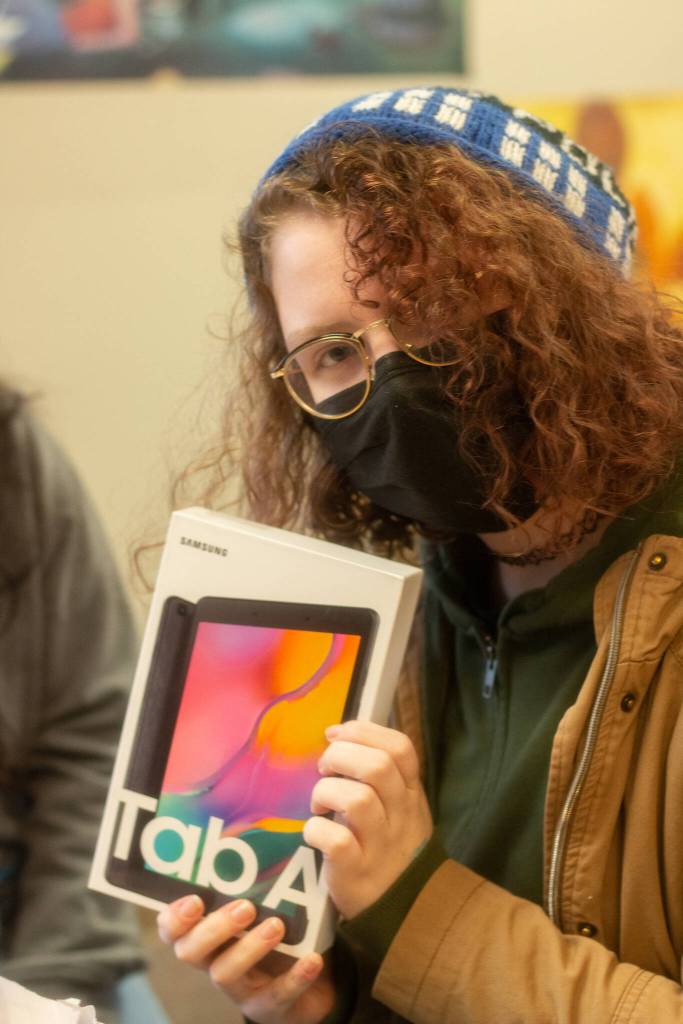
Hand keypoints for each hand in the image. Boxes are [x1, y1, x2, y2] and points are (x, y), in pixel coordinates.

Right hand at [157, 895, 335, 1023]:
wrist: (317, 983)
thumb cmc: (282, 932)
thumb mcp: (267, 905)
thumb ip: (257, 878)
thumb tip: (258, 821)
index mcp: (207, 935)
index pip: (172, 930)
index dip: (174, 918)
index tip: (194, 900)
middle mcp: (215, 962)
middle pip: (192, 952)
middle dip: (214, 928)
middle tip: (244, 907)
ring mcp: (240, 989)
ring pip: (226, 974)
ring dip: (250, 948)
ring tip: (277, 925)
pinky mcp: (268, 1008)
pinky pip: (277, 996)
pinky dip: (295, 977)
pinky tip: (312, 959)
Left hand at [304, 720, 432, 918]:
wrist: (406, 907)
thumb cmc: (391, 845)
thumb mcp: (400, 806)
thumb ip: (381, 773)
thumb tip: (337, 735)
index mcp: (410, 792)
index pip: (399, 747)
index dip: (363, 731)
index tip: (335, 734)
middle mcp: (400, 814)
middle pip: (377, 766)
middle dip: (340, 756)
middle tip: (324, 769)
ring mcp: (380, 844)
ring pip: (358, 800)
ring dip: (326, 792)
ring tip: (319, 804)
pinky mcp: (357, 871)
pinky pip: (336, 840)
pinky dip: (316, 830)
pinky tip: (314, 832)